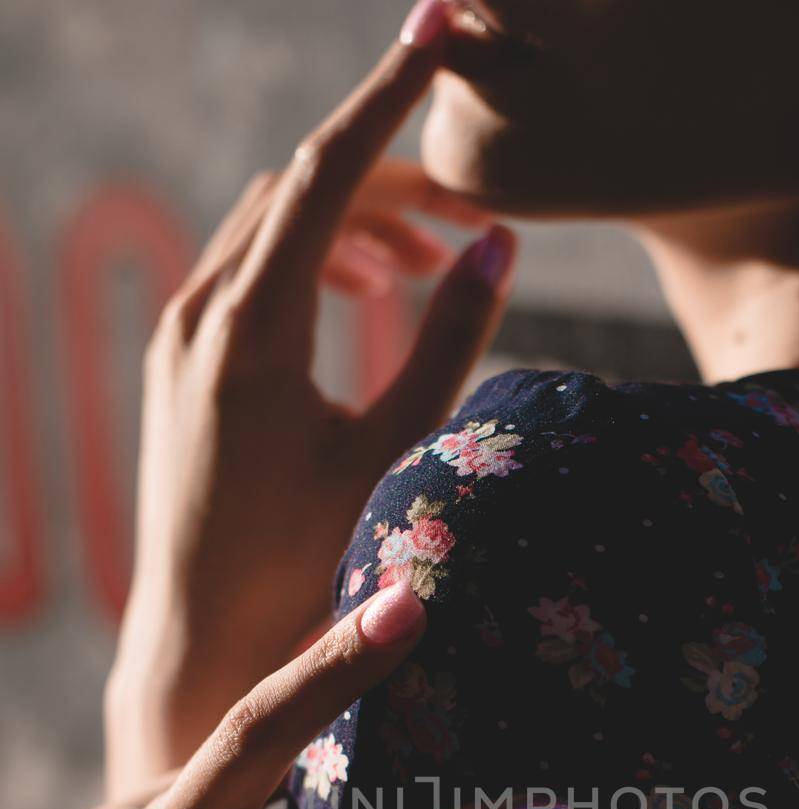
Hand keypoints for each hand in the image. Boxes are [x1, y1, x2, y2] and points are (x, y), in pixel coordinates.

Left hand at [111, 18, 516, 788]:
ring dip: (351, 224)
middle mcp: (201, 312)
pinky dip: (310, 261)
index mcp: (252, 328)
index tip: (445, 32)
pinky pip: (247, 271)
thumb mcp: (389, 450)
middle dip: (387, 179)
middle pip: (301, 190)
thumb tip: (498, 248)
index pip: (328, 171)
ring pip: (272, 227)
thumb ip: (447, 345)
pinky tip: (362, 297)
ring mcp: (180, 334)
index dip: (392, 95)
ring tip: (427, 261)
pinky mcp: (178, 360)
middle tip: (467, 221)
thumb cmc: (301, 561)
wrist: (201, 636)